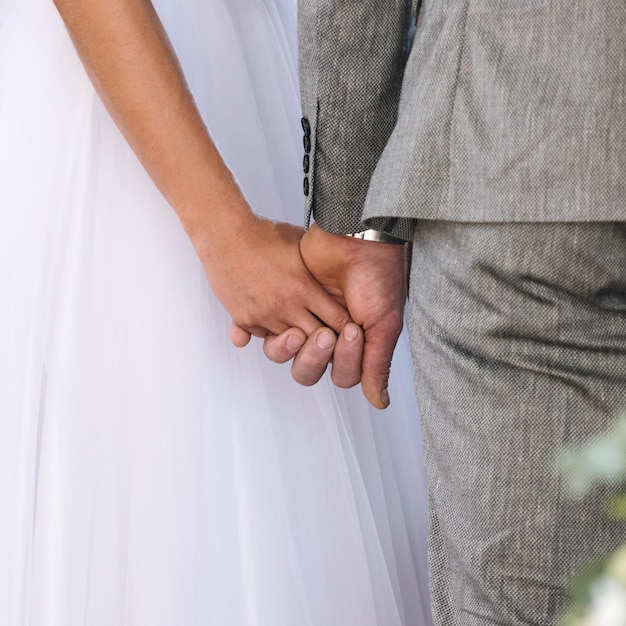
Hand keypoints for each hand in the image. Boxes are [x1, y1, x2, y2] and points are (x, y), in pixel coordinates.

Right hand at [194, 210, 350, 342]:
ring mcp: (264, 315)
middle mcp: (285, 305)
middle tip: (328, 337)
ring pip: (290, 342)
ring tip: (300, 327)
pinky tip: (275, 319)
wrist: (225, 234)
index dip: (345, 327)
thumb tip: (338, 266)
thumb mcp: (301, 245)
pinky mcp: (244, 319)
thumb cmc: (262, 235)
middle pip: (316, 339)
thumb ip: (319, 265)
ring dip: (296, 336)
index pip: (337, 320)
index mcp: (304, 287)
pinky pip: (263, 337)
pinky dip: (270, 331)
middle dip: (324, 339)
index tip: (348, 329)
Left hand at [267, 223, 408, 408]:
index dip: (343, 361)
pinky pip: (261, 328)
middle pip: (307, 371)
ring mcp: (302, 320)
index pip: (340, 374)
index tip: (351, 331)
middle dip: (313, 358)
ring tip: (297, 330)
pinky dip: (255, 333)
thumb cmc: (376, 280)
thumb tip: (379, 404)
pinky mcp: (281, 302)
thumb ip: (376, 364)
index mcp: (352, 345)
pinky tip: (260, 331)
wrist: (355, 239)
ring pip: (283, 354)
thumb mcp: (383, 324)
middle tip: (325, 334)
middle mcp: (326, 337)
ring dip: (288, 348)